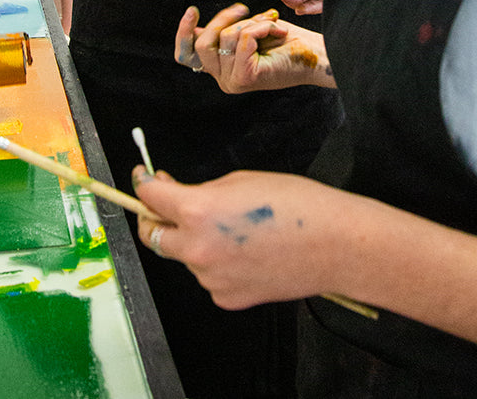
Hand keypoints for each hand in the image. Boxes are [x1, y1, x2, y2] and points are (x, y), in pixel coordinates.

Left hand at [134, 167, 340, 309]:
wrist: (333, 245)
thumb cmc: (296, 204)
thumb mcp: (241, 180)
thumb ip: (202, 191)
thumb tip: (177, 195)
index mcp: (197, 211)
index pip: (151, 197)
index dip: (142, 183)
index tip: (143, 177)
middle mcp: (196, 248)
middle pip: (153, 235)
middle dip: (155, 217)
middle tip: (167, 202)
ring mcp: (211, 278)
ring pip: (185, 256)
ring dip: (193, 240)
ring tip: (232, 227)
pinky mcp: (227, 298)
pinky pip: (209, 276)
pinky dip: (216, 262)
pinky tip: (244, 250)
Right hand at [174, 3, 333, 91]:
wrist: (316, 55)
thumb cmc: (286, 42)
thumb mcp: (247, 32)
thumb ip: (222, 33)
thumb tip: (197, 26)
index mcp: (221, 69)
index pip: (186, 56)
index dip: (183, 33)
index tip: (192, 11)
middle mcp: (223, 80)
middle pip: (203, 42)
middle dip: (224, 18)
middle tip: (244, 10)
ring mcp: (232, 81)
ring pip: (225, 37)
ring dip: (251, 23)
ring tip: (271, 25)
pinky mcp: (245, 78)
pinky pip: (242, 39)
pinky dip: (260, 28)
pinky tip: (277, 31)